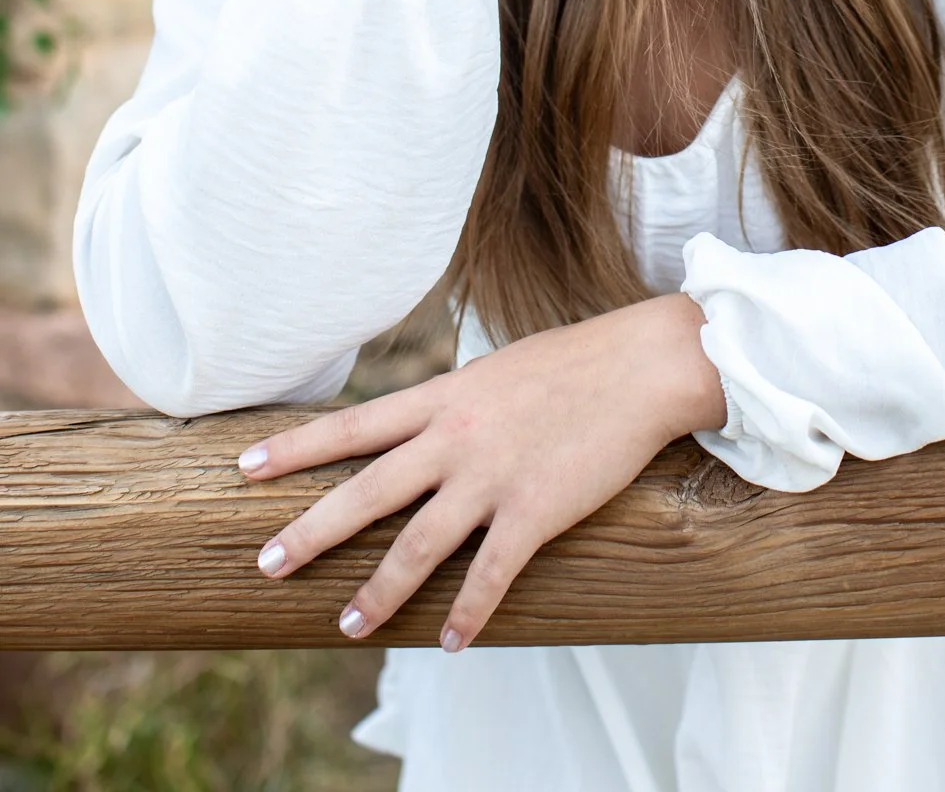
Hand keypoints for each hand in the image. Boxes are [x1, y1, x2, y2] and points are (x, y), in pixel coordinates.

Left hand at [239, 293, 725, 647]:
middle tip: (265, 565)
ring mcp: (493, 477)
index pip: (354, 425)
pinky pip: (490, 575)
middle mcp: (456, 437)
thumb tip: (426, 426)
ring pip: (417, 545)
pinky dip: (468, 614)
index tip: (244, 465)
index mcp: (444, 397)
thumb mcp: (497, 371)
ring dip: (379, 592)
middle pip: (366, 491)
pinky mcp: (535, 511)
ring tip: (348, 626)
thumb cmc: (575, 363)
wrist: (640, 366)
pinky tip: (451, 643)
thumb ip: (455, 402)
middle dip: (311, 532)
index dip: (296, 447)